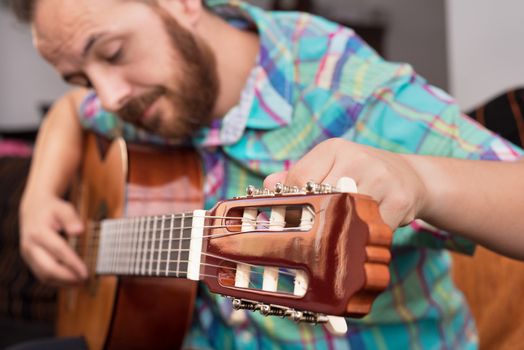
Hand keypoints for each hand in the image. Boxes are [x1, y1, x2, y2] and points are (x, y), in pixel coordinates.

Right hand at [19, 195, 87, 285]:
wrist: (33, 209)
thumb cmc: (52, 209)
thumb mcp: (63, 208)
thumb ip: (71, 218)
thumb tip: (79, 231)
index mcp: (39, 232)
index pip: (58, 251)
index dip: (72, 263)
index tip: (85, 273)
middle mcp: (30, 246)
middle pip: (48, 268)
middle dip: (67, 277)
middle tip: (85, 281)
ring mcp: (28, 255)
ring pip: (44, 275)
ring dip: (63, 282)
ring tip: (81, 284)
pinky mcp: (30, 260)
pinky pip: (42, 275)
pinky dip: (57, 281)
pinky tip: (71, 282)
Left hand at [264, 138, 428, 228]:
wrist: (410, 177)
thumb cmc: (359, 176)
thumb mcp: (328, 167)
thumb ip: (297, 177)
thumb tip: (265, 186)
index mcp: (332, 149)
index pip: (299, 179)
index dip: (292, 202)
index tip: (291, 218)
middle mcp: (356, 158)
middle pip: (321, 198)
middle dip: (314, 219)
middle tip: (312, 235)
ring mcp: (380, 177)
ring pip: (345, 215)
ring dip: (340, 230)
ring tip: (338, 234)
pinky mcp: (399, 200)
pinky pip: (371, 229)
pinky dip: (364, 237)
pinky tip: (364, 233)